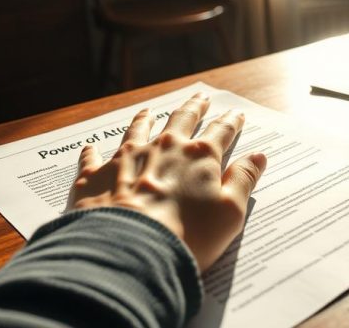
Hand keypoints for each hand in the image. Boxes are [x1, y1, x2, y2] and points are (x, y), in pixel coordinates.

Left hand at [69, 92, 266, 269]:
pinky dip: (93, 151)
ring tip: (148, 111)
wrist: (130, 250)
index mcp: (199, 156)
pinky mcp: (96, 176)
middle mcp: (163, 148)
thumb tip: (258, 157)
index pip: (221, 132)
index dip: (231, 122)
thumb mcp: (230, 212)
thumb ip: (244, 180)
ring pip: (137, 129)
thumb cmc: (188, 236)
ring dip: (144, 119)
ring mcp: (127, 158)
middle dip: (193, 108)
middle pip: (181, 120)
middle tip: (200, 98)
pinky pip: (93, 157)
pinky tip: (91, 147)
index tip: (236, 114)